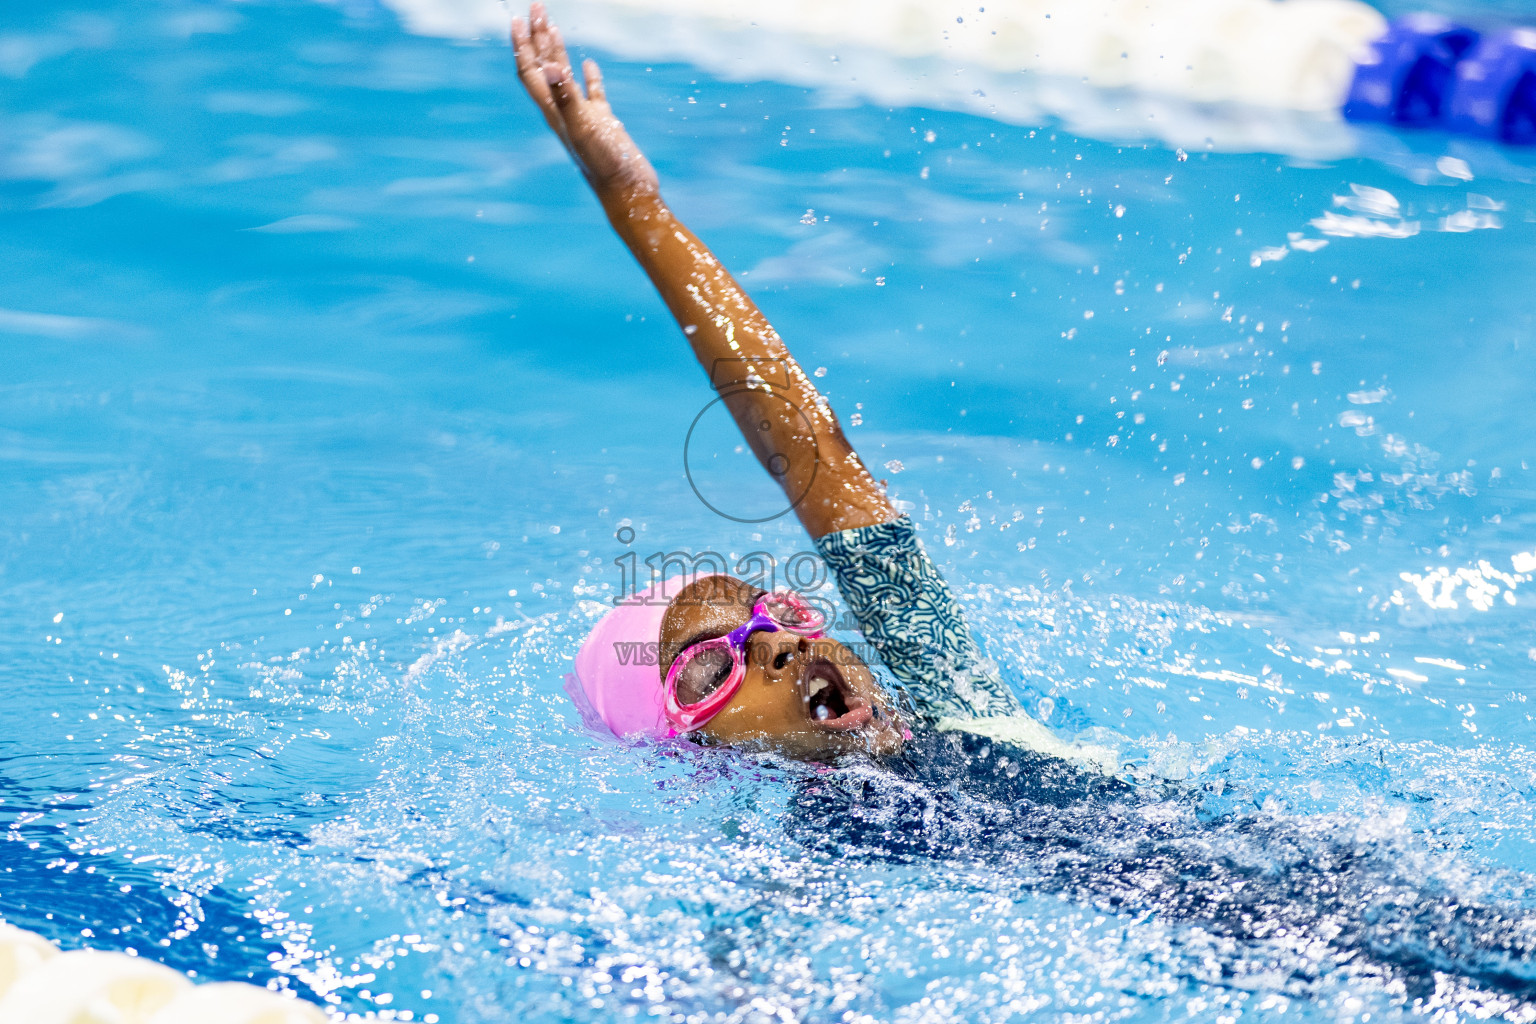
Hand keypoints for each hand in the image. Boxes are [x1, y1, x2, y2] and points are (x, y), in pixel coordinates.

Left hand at [511, 3, 658, 200]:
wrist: (629, 193)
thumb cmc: (605, 165)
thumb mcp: (585, 127)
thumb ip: (568, 97)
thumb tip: (550, 67)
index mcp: (554, 111)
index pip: (530, 71)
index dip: (521, 45)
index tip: (516, 18)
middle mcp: (564, 112)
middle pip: (543, 68)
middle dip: (537, 37)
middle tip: (537, 7)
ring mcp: (584, 117)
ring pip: (564, 77)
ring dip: (556, 50)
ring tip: (552, 25)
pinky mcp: (604, 123)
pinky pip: (593, 94)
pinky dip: (589, 76)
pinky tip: (588, 64)